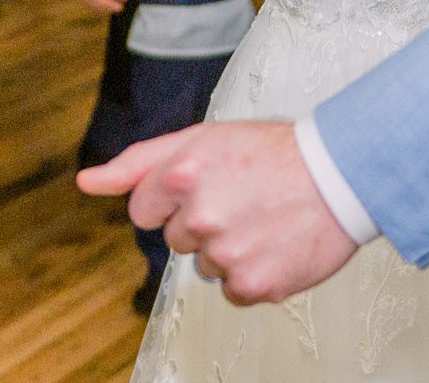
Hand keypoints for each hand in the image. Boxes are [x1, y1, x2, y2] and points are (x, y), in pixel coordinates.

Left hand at [79, 121, 359, 304]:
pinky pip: (233, 290)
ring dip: (228, 248)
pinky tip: (273, 244)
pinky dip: (251, 273)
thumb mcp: (202, 138)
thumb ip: (138, 162)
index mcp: (182, 174)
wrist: (341, 176)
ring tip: (262, 218)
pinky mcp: (252, 285)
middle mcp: (199, 216)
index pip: (142, 208)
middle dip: (202, 221)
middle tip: (242, 198)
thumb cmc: (274, 152)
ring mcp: (225, 254)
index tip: (204, 187)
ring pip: (205, 264)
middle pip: (175, 238)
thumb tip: (86, 183)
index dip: (170, 199)